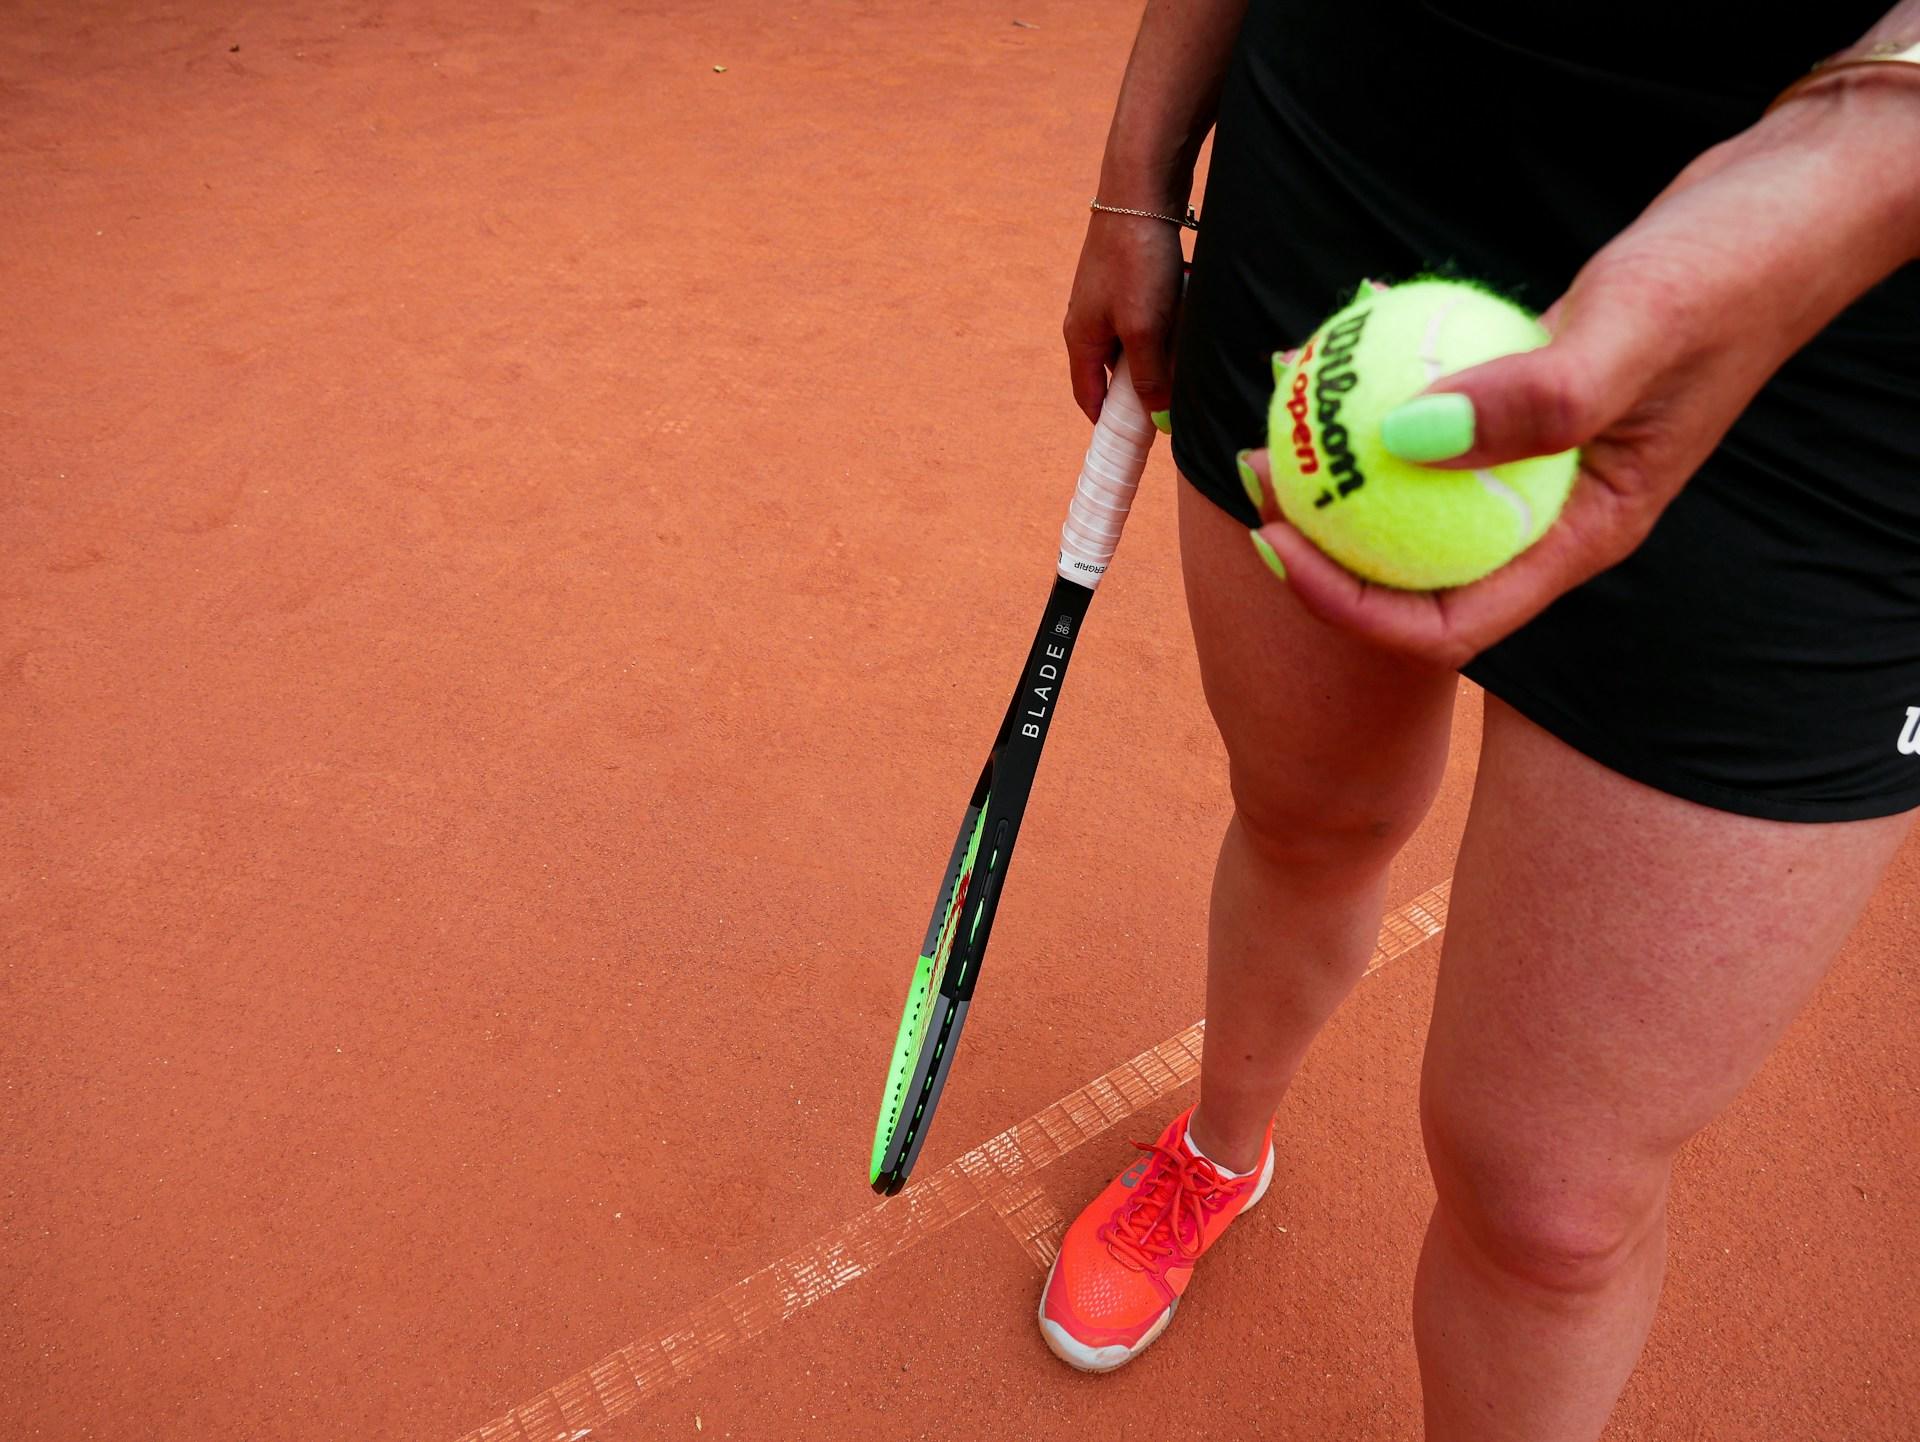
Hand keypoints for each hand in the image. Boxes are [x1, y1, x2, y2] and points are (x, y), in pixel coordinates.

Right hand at [1063, 211, 1185, 422]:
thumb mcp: (1143, 329)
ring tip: (1184, 346)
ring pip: (1136, 344)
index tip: (1135, 444)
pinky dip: (1166, 324)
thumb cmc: (1135, 261)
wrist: (1140, 192)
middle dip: (1144, 386)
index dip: (1110, 423)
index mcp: (1080, 340)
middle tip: (1176, 397)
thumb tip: (1156, 418)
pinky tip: (1186, 314)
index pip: (1088, 398)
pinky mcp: (1128, 280)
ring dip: (1161, 352)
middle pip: (1116, 373)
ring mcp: (1107, 300)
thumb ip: (1148, 376)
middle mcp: (1088, 322)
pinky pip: (1148, 317)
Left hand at [1251, 84, 1919, 670]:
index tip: (1276, 539)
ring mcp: (1544, 458)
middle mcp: (1555, 513)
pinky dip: (1390, 383)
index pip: (1446, 622)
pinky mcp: (1534, 397)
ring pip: (1421, 485)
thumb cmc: (1734, 266)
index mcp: (1580, 537)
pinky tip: (1347, 330)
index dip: (1347, 604)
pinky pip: (1442, 410)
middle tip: (1254, 467)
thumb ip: (1533, 399)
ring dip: (1345, 457)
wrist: (1797, 199)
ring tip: (1281, 396)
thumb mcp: (1632, 329)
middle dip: (1324, 537)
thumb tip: (1406, 440)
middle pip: (1414, 564)